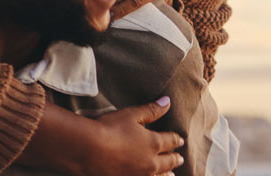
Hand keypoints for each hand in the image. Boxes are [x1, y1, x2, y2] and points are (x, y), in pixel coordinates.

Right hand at [19, 99, 183, 175]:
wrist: (89, 150)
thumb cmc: (109, 128)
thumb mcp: (131, 114)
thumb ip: (151, 110)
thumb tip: (168, 102)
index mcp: (153, 143)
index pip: (170, 141)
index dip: (176, 139)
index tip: (181, 140)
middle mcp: (150, 163)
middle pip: (168, 162)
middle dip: (175, 159)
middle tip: (180, 159)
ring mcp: (139, 175)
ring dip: (167, 174)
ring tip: (171, 175)